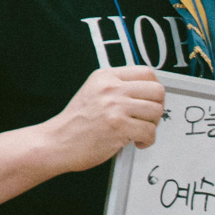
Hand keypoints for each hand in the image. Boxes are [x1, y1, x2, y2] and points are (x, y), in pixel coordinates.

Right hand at [42, 66, 165, 172]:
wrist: (57, 142)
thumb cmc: (76, 122)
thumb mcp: (94, 92)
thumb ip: (117, 87)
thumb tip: (147, 93)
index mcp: (106, 76)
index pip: (147, 72)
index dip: (153, 89)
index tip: (150, 101)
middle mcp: (111, 87)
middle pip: (157, 90)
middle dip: (157, 107)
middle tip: (148, 118)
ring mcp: (115, 106)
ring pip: (156, 111)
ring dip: (152, 125)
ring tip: (140, 131)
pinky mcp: (119, 126)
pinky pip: (150, 131)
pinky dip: (147, 140)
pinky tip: (136, 142)